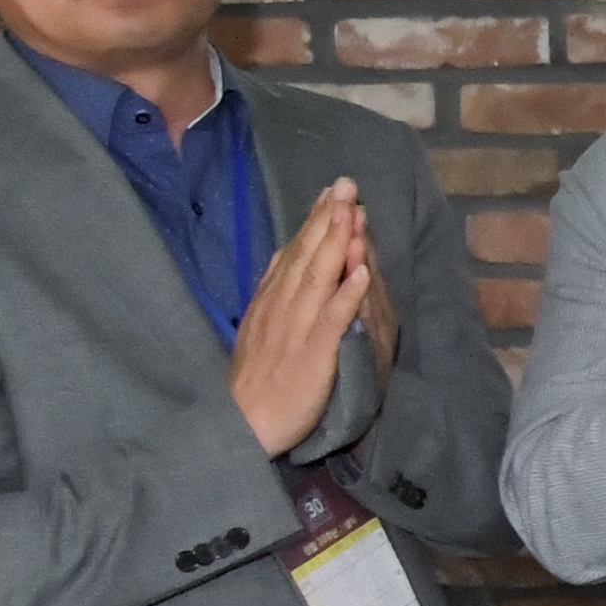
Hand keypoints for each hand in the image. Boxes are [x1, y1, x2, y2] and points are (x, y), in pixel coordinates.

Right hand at [228, 176, 369, 457]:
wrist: (243, 421)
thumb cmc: (256, 380)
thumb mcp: (256, 326)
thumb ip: (269, 292)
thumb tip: (279, 256)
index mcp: (271, 300)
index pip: (293, 253)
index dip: (313, 222)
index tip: (329, 194)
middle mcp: (282, 306)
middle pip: (306, 254)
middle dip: (327, 218)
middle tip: (345, 184)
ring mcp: (297, 326)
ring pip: (319, 276)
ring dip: (337, 242)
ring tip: (353, 210)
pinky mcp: (314, 351)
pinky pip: (333, 318)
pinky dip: (348, 293)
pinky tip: (362, 269)